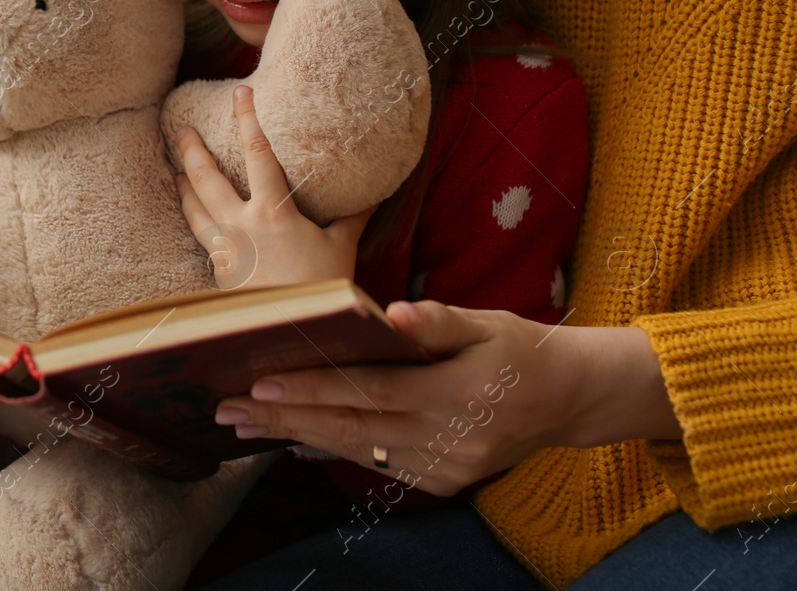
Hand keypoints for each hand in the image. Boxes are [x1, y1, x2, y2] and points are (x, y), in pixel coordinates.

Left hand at [175, 84, 375, 287]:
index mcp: (273, 213)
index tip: (240, 94)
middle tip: (181, 127)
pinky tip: (192, 216)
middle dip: (193, 150)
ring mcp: (224, 250)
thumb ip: (352, 218)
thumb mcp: (341, 249)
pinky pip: (200, 237)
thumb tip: (373, 192)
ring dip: (184, 185)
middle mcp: (240, 226)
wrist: (290, 337)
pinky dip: (192, 220)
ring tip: (176, 169)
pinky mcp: (217, 273)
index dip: (248, 120)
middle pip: (207, 178)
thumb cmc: (319, 291)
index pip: (258, 154)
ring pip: (194, 209)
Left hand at [212, 299, 681, 495]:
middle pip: (351, 428)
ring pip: (356, 451)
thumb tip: (396, 315)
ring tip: (244, 424)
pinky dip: (330, 448)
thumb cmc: (518, 347)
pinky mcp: (442, 481)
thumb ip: (439, 321)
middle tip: (228, 409)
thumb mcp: (486, 322)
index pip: (370, 392)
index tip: (260, 383)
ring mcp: (445, 467)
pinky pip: (375, 464)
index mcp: (455, 393)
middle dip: (284, 419)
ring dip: (296, 437)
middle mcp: (447, 438)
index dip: (314, 388)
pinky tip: (292, 437)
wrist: (568, 399)